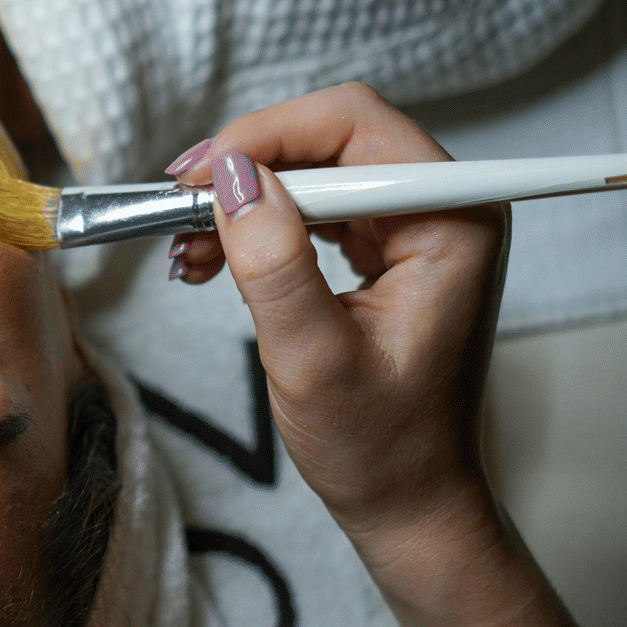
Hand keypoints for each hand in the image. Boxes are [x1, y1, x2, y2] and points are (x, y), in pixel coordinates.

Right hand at [165, 86, 626, 626]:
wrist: (406, 500)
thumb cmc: (377, 447)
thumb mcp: (312, 359)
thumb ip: (274, 262)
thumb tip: (230, 176)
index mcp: (451, 223)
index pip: (354, 125)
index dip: (266, 137)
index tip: (195, 181)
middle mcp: (444, 208)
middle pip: (330, 137)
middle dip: (245, 167)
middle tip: (174, 206)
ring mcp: (414, 225)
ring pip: (313, 167)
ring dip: (242, 197)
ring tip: (183, 245)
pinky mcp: (385, 247)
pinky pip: (312, 206)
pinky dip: (256, 223)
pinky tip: (208, 256)